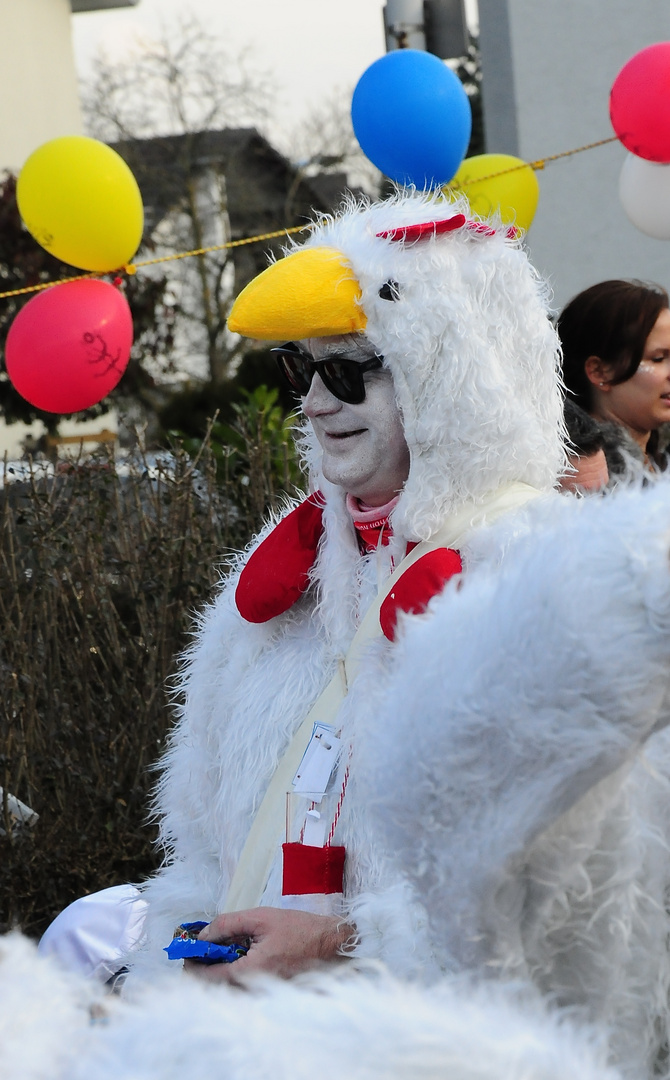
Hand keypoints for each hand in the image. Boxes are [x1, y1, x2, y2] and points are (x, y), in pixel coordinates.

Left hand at [183, 906, 354, 982]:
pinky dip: (233, 970)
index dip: (192, 965)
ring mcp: (262, 991)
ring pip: (229, 985)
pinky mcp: (269, 988)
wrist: (332, 943)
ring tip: (217, 947)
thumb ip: (228, 923)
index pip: (210, 977)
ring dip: (218, 968)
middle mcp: (255, 987)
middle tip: (198, 948)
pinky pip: (243, 983)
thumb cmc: (300, 928)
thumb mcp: (261, 917)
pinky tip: (236, 953)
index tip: (184, 952)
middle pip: (217, 985)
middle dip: (204, 966)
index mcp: (251, 970)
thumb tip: (203, 934)